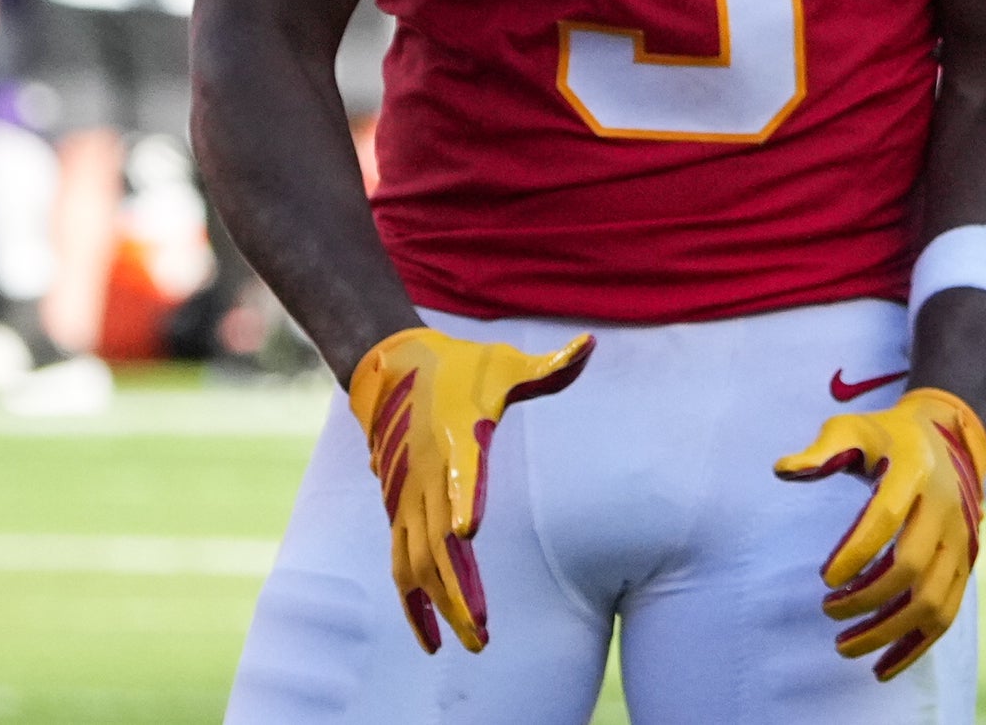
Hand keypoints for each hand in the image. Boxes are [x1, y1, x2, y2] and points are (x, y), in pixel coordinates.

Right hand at [347, 326, 592, 653]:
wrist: (394, 368)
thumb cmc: (462, 368)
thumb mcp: (506, 363)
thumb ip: (550, 366)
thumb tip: (592, 344)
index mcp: (456, 437)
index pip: (461, 472)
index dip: (464, 499)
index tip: (469, 531)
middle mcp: (427, 474)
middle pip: (437, 541)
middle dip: (459, 589)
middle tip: (484, 631)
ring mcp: (407, 497)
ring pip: (417, 563)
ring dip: (441, 605)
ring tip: (472, 640)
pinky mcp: (398, 510)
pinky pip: (401, 563)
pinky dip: (412, 601)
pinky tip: (431, 637)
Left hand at [773, 386, 985, 678]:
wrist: (945, 437)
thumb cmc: (885, 437)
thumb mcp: (852, 428)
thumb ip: (820, 451)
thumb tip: (782, 470)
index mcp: (915, 471)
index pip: (887, 518)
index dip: (856, 553)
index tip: (825, 579)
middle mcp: (945, 506)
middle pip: (912, 566)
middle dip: (866, 598)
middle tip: (828, 611)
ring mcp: (961, 539)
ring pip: (932, 600)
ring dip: (888, 630)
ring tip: (845, 645)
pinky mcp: (965, 564)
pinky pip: (946, 614)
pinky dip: (916, 647)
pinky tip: (882, 668)